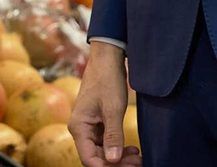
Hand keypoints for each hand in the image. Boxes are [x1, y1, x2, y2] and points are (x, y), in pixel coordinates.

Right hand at [70, 41, 137, 165]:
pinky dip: (119, 148)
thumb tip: (112, 160)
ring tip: (138, 157)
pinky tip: (132, 149)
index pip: (89, 158)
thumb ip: (113, 135)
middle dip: (116, 163)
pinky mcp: (97, 123)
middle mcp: (81, 129)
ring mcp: (89, 127)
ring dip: (119, 157)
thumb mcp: (113, 108)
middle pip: (96, 157)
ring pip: (102, 152)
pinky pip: (106, 142)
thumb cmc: (107, 80)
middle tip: (138, 163)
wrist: (107, 59)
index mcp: (79, 127)